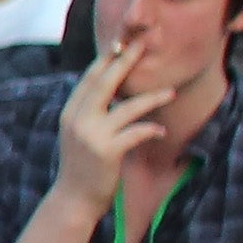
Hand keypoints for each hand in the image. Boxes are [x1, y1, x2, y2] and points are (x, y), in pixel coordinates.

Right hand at [51, 40, 158, 205]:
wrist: (74, 200)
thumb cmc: (81, 166)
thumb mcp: (78, 134)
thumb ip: (88, 112)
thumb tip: (108, 91)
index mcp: (70, 113)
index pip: (90, 78)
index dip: (107, 59)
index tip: (123, 43)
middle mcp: (78, 120)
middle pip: (105, 82)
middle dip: (126, 61)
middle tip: (143, 45)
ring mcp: (92, 135)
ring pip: (127, 107)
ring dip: (152, 98)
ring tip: (171, 93)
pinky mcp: (108, 152)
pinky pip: (136, 133)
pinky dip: (151, 130)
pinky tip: (161, 131)